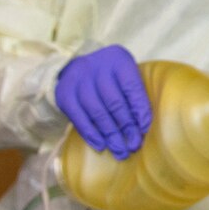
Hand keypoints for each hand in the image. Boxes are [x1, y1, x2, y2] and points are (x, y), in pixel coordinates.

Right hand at [55, 45, 152, 159]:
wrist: (78, 67)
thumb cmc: (111, 76)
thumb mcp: (126, 75)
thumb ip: (135, 95)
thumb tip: (143, 128)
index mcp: (118, 59)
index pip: (132, 87)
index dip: (139, 109)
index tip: (144, 129)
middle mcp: (96, 66)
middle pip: (114, 102)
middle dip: (126, 127)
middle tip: (134, 145)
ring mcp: (77, 80)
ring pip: (96, 111)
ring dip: (110, 134)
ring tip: (120, 150)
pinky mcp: (64, 94)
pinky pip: (78, 117)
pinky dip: (91, 134)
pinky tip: (101, 145)